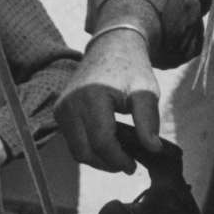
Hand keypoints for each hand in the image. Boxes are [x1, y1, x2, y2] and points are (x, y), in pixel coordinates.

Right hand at [56, 29, 161, 173]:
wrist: (110, 47)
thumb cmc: (131, 68)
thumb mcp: (146, 91)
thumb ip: (148, 120)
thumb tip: (152, 149)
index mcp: (92, 96)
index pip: (101, 142)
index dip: (118, 160)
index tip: (134, 166)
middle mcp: (71, 103)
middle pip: (85, 152)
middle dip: (107, 164)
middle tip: (128, 164)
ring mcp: (62, 107)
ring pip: (77, 150)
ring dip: (98, 159)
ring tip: (120, 154)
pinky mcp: (60, 111)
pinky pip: (73, 140)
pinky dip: (90, 148)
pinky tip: (109, 143)